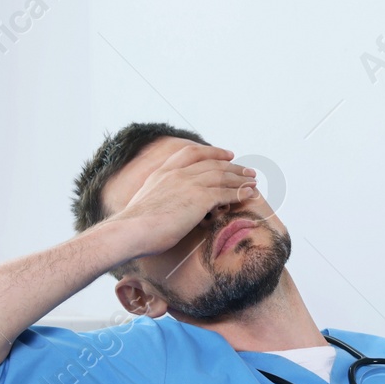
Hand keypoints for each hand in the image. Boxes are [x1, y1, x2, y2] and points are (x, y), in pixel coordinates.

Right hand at [108, 142, 259, 257]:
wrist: (130, 231)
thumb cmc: (133, 226)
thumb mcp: (146, 202)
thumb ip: (159, 197)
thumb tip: (164, 205)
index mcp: (163, 172)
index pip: (192, 153)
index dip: (213, 152)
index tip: (227, 154)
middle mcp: (177, 173)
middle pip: (213, 164)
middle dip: (234, 167)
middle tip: (248, 171)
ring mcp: (189, 184)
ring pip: (222, 176)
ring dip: (241, 179)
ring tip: (254, 182)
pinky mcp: (199, 199)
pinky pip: (226, 193)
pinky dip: (240, 192)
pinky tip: (249, 194)